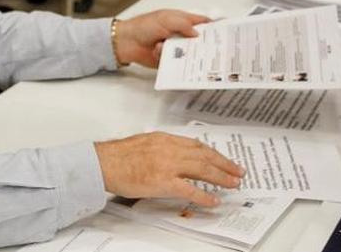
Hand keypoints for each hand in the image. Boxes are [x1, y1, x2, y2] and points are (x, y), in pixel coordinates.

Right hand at [95, 132, 244, 206]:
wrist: (103, 163)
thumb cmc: (119, 156)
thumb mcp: (145, 143)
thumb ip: (162, 148)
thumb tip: (175, 157)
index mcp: (166, 139)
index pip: (196, 145)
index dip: (213, 153)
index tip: (223, 159)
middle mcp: (170, 149)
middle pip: (204, 155)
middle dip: (224, 164)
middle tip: (237, 171)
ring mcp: (168, 165)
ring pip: (202, 169)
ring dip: (221, 177)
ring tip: (232, 184)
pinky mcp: (163, 181)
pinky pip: (189, 189)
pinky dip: (204, 195)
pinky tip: (213, 200)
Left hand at [115, 9, 209, 67]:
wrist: (127, 42)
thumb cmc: (144, 26)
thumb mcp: (167, 19)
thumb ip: (184, 25)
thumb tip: (198, 34)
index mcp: (181, 20)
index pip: (201, 22)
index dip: (212, 26)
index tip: (224, 32)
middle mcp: (179, 34)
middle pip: (197, 40)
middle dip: (202, 45)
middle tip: (210, 50)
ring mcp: (174, 46)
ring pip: (188, 52)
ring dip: (185, 53)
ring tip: (181, 51)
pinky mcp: (168, 59)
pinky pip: (177, 62)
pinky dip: (173, 59)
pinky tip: (162, 53)